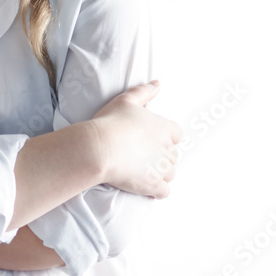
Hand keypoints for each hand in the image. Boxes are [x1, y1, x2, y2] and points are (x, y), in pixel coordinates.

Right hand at [90, 80, 183, 198]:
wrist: (99, 148)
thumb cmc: (111, 122)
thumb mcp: (127, 100)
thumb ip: (144, 91)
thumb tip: (157, 84)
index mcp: (164, 128)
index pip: (177, 134)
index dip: (166, 138)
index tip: (153, 140)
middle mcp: (167, 149)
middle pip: (173, 155)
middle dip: (161, 156)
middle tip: (143, 156)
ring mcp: (161, 169)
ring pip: (170, 173)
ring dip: (160, 173)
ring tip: (144, 172)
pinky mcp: (153, 185)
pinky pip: (164, 192)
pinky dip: (158, 191)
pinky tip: (148, 189)